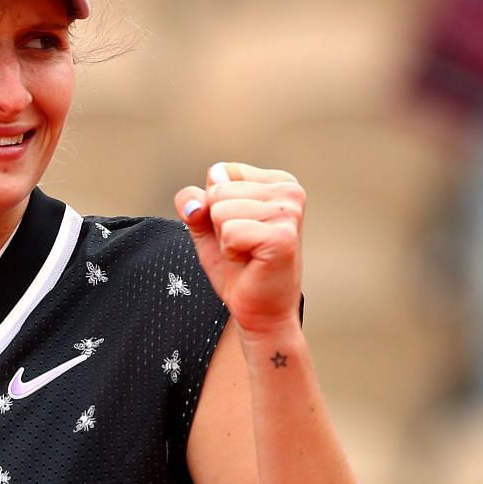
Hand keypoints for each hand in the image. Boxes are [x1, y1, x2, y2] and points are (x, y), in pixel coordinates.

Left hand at [175, 163, 304, 338]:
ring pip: (220, 210)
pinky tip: (251, 262)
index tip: (240, 230)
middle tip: (243, 246)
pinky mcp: (283, 236)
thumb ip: (193, 202)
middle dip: (219, 225)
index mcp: (277, 181)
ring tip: (248, 254)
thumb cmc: (237, 267)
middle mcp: (289, 191)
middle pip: (218, 190)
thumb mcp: (207, 226)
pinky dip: (230, 252)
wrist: (259, 311)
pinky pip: (229, 232)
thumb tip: (195, 206)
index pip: (219, 173)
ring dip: (225, 240)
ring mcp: (289, 212)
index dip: (215, 207)